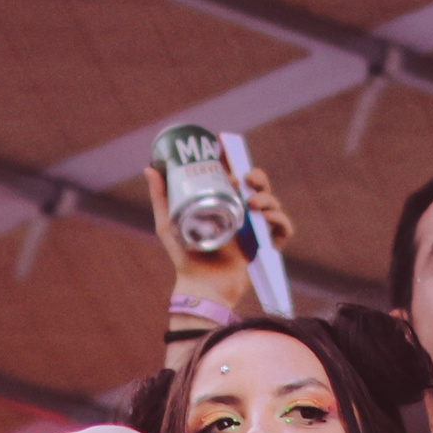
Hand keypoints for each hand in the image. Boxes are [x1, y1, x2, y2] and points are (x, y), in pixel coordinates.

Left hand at [147, 162, 292, 309]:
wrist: (201, 285)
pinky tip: (268, 220)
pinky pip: (283, 229)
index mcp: (224, 204)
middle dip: (258, 177)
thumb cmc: (184, 257)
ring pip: (272, 204)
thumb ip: (161, 197)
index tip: (229, 147)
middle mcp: (243, 213)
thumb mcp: (168, 223)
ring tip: (252, 204)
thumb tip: (149, 168)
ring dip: (267, 198)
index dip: (237, 160)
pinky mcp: (266, 246)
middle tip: (244, 179)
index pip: (236, 176)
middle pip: (259, 186)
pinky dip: (281, 221)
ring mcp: (256, 229)